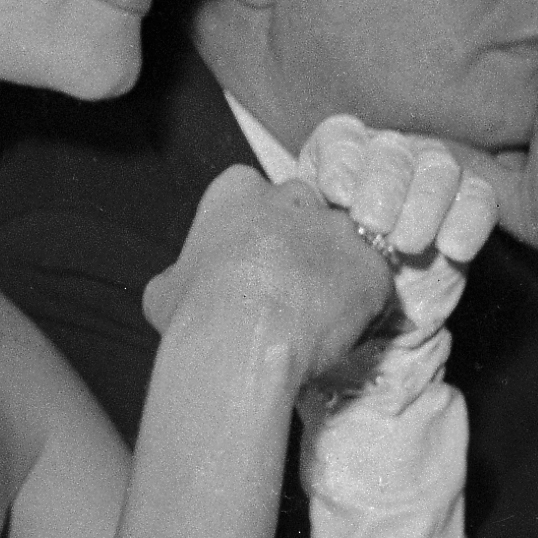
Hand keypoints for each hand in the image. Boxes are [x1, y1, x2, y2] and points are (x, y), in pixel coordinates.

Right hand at [141, 161, 401, 391]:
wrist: (240, 347)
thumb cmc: (194, 316)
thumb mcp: (165, 288)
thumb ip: (186, 270)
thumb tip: (185, 283)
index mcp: (237, 190)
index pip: (251, 193)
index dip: (251, 228)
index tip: (246, 258)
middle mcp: (293, 196)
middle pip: (303, 209)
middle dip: (298, 240)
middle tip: (283, 283)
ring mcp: (338, 229)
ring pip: (341, 243)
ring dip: (330, 271)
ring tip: (310, 313)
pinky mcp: (372, 266)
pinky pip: (370, 280)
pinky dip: (358, 302)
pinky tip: (332, 329)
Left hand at [291, 114, 500, 365]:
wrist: (366, 322)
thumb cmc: (316, 288)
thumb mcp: (291, 260)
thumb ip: (284, 236)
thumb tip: (263, 221)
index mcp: (334, 163)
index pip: (341, 138)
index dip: (341, 160)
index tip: (334, 195)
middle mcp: (383, 160)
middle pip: (390, 150)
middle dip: (382, 184)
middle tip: (371, 222)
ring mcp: (428, 179)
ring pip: (436, 167)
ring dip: (423, 201)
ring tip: (406, 244)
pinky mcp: (466, 205)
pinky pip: (478, 197)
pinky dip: (468, 219)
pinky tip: (451, 248)